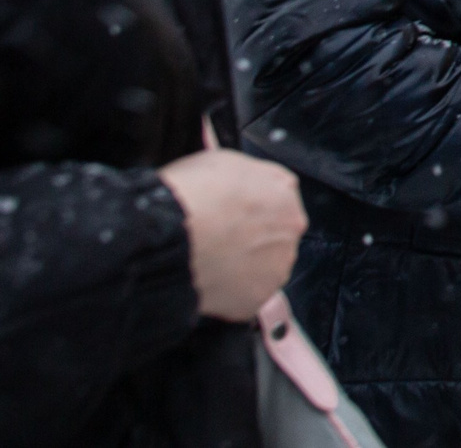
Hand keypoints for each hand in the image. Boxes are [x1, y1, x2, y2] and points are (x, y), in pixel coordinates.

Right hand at [156, 148, 307, 321]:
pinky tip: (205, 283)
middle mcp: (291, 229)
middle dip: (249, 240)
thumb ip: (246, 176)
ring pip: (262, 268)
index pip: (276, 201)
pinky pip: (244, 298)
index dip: (249, 210)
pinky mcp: (256, 299)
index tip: (230, 217)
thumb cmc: (190, 195)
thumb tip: (242, 184)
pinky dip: (227, 295)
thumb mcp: (222, 161)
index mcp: (284, 191)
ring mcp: (276, 267)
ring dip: (241, 269)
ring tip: (207, 264)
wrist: (170, 238)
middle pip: (273, 236)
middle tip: (217, 242)